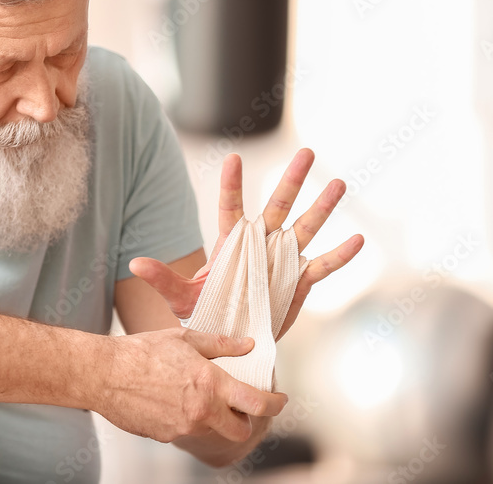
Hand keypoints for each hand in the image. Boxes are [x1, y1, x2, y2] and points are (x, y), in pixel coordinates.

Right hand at [94, 327, 287, 442]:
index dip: (275, 404)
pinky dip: (189, 420)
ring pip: (213, 431)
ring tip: (196, 394)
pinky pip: (188, 432)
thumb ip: (221, 345)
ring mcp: (184, 428)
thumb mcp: (185, 338)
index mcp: (211, 382)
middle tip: (240, 405)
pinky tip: (173, 400)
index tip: (280, 400)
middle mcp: (202, 410)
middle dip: (246, 420)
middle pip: (241, 430)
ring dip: (214, 418)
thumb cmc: (142, 351)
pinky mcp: (167, 437)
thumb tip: (248, 345)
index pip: (258, 403)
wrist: (104, 373)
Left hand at [129, 149, 363, 339]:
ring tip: (340, 183)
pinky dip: (340, 255)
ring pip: (305, 228)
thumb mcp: (182, 298)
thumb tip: (135, 262)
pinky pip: (323, 266)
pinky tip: (357, 239)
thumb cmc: (206, 315)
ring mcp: (282, 260)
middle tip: (307, 151)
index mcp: (231, 243)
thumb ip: (163, 280)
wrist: (232, 340)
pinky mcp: (299, 282)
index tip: (234, 159)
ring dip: (322, 207)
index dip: (232, 185)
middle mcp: (260, 244)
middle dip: (293, 180)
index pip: (231, 206)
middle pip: (278, 206)